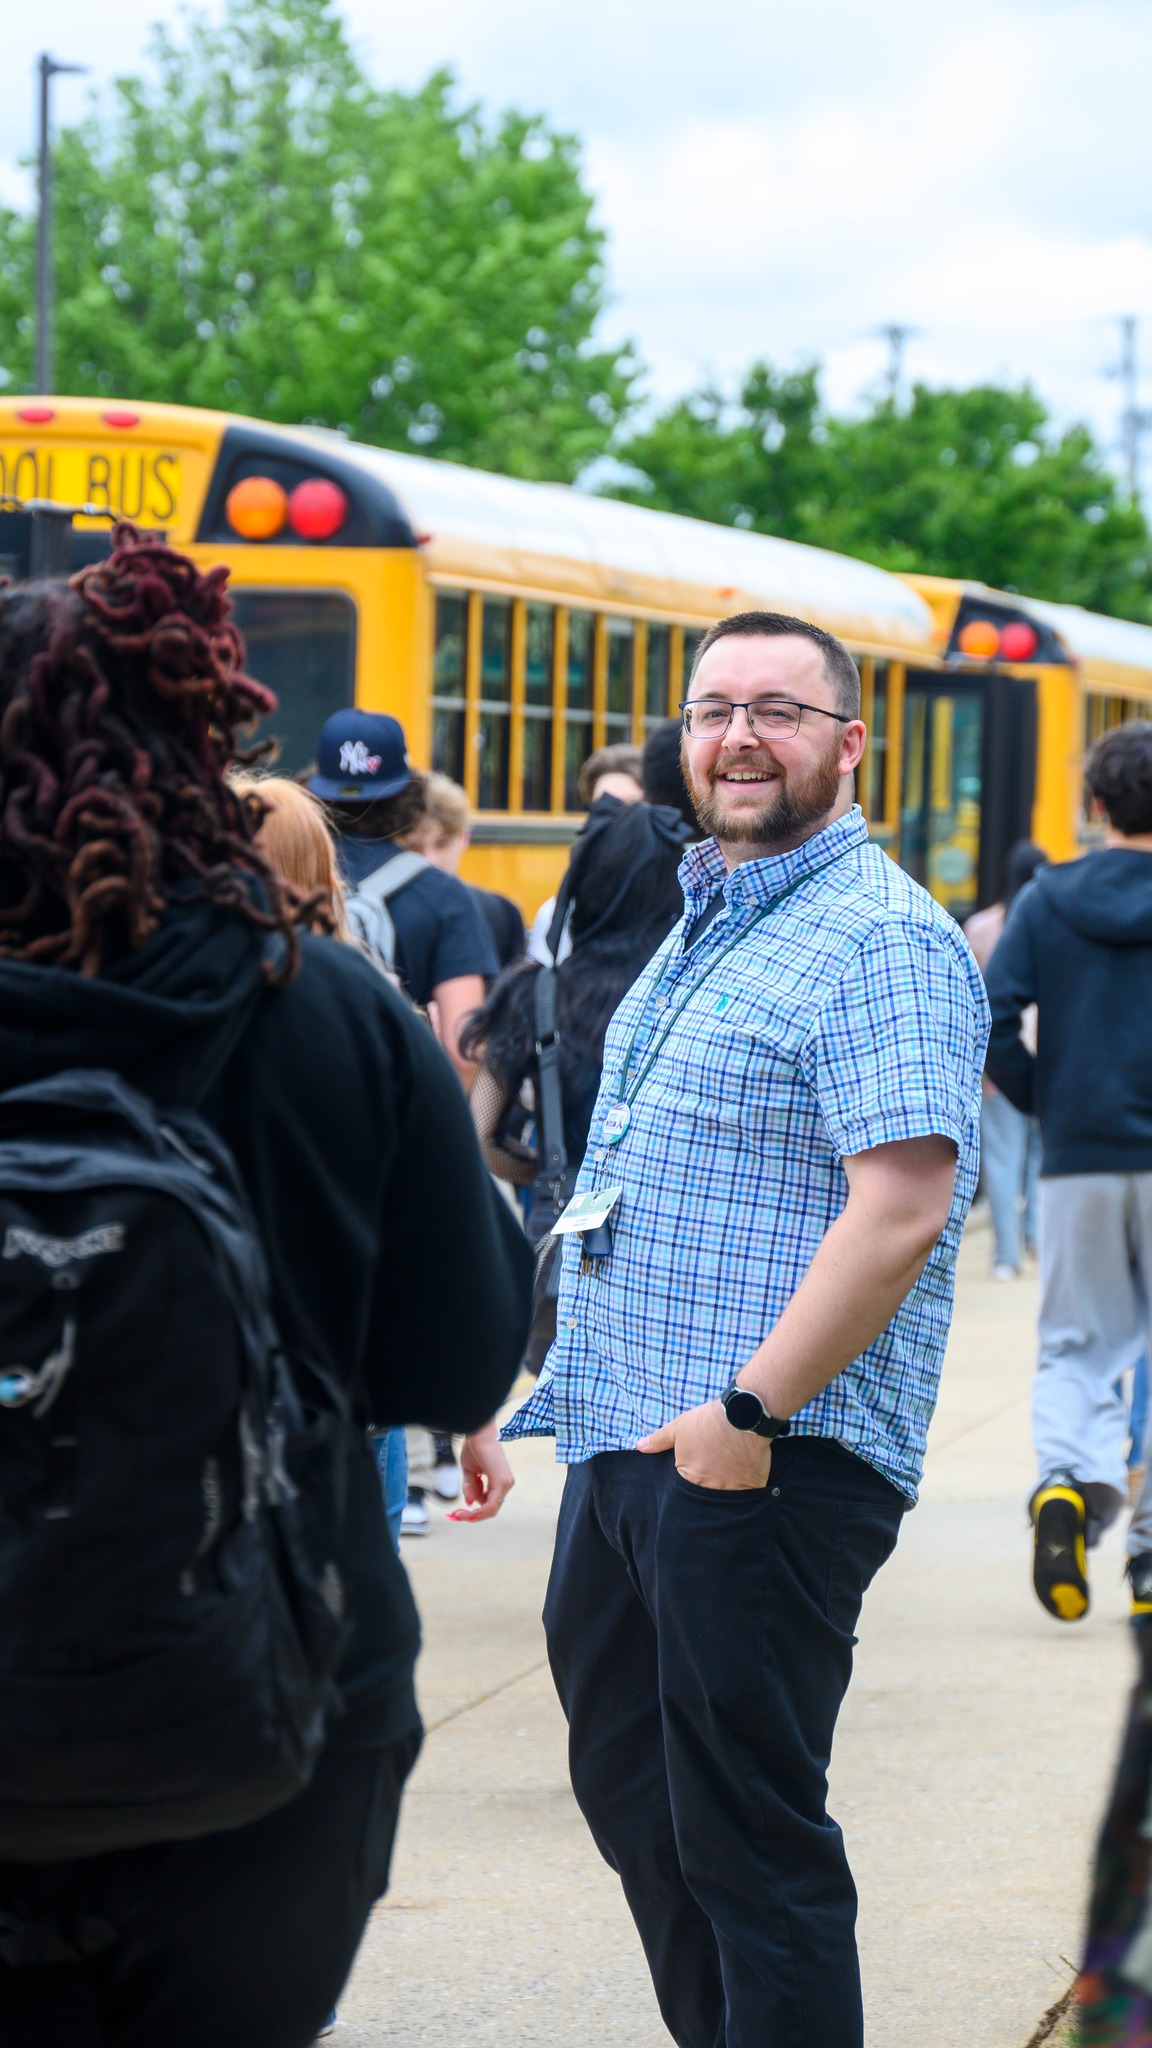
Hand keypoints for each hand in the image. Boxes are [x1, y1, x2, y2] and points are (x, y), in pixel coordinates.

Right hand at [448, 1420, 515, 1521]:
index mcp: (500, 1481)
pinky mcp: (501, 1482)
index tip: (458, 1513)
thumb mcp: (470, 1472)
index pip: (490, 1503)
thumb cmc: (474, 1447)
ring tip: (458, 1513)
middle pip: (490, 1509)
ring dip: (473, 1514)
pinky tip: (466, 1512)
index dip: (475, 1512)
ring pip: (490, 1509)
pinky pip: (491, 1505)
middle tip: (455, 1516)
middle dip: (473, 1516)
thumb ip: (471, 1488)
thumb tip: (469, 1503)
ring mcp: (506, 1483)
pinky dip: (479, 1512)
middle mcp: (506, 1483)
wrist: (478, 1432)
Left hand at [638, 1398, 772, 1490]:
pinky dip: (747, 1484)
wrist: (742, 1416)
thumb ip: (659, 1440)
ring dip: (729, 1482)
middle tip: (719, 1460)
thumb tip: (639, 1446)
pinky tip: (747, 1469)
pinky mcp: (752, 1487)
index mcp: (689, 1476)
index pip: (688, 1482)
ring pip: (727, 1494)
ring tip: (733, 1463)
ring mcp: (731, 1490)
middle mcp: (709, 1488)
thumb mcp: (679, 1427)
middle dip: (712, 1477)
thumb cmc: (708, 1422)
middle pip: (707, 1489)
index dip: (696, 1468)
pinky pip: (748, 1494)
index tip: (704, 1456)